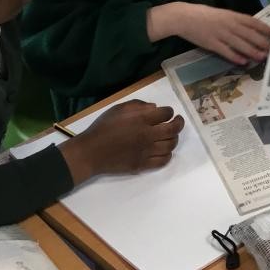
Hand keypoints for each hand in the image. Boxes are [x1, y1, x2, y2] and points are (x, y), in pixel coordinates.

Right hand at [61, 100, 183, 185]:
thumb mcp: (118, 108)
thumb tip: (155, 108)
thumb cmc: (103, 127)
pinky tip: (165, 150)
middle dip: (179, 123)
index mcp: (141, 119)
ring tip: (170, 136)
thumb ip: (138, 105)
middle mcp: (148, 134)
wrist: (91, 152)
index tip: (166, 113)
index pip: (166, 113)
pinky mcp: (143, 164)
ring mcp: (146, 151)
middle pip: (173, 129)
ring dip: (173, 138)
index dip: (169, 111)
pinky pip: (163, 160)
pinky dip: (168, 154)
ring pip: (171, 145)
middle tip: (177, 121)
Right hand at [167, 3, 269, 65]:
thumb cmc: (204, 15)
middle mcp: (229, 24)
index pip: (253, 22)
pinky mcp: (211, 43)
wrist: (183, 17)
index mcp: (232, 15)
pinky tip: (243, 62)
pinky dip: (235, 56)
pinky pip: (225, 51)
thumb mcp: (222, 14)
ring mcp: (220, 34)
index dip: (265, 29)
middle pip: (249, 34)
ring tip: (262, 57)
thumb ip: (235, 21)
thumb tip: (250, 29)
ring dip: (252, 51)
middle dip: (262, 42)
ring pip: (240, 43)